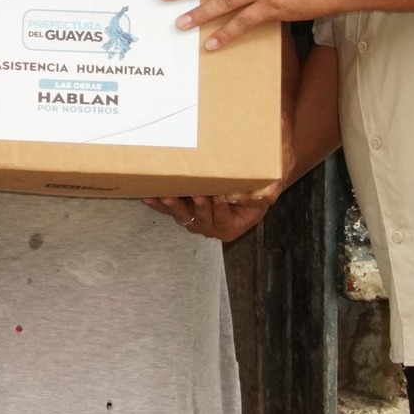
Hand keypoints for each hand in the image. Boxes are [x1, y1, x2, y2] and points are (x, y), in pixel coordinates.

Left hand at [143, 193, 274, 240]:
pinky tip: (147, 194)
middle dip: (196, 206)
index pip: (224, 219)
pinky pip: (169, 209)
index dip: (221, 208)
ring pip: (182, 215)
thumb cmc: (256, 190)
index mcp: (230, 228)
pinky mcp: (184, 210)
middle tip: (194, 194)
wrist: (246, 186)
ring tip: (166, 195)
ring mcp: (195, 220)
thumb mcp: (266, 194)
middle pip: (201, 218)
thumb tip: (248, 193)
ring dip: (173, 205)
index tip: (220, 196)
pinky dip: (158, 202)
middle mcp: (211, 228)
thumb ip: (261, 196)